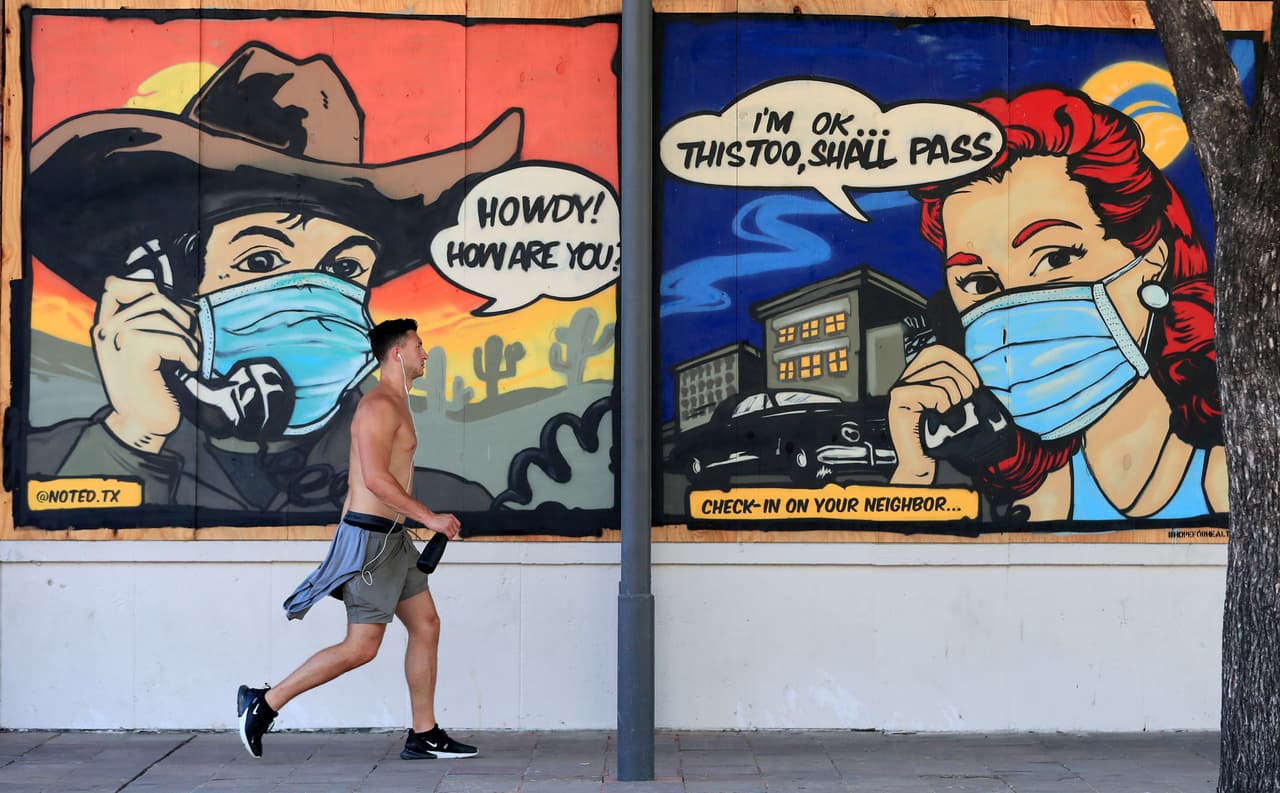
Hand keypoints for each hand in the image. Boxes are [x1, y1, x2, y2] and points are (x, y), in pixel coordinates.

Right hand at [93, 276, 198, 452]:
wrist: (142, 422)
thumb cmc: (152, 386)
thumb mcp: (148, 349)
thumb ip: (151, 322)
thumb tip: (182, 300)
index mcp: (106, 327)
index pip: (114, 285)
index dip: (144, 287)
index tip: (168, 312)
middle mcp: (106, 329)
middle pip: (152, 295)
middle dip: (180, 316)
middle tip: (190, 340)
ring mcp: (117, 338)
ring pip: (165, 316)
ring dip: (187, 338)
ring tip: (190, 357)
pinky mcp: (133, 351)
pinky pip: (174, 339)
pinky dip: (189, 354)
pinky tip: (189, 368)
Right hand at [423, 511, 460, 538]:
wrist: (428, 517)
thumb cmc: (434, 518)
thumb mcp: (444, 517)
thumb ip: (449, 521)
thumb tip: (451, 527)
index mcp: (451, 516)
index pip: (458, 524)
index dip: (456, 529)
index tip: (454, 531)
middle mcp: (451, 520)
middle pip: (456, 529)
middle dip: (453, 533)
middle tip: (450, 535)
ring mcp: (448, 524)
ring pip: (453, 533)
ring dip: (451, 536)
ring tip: (448, 537)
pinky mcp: (445, 528)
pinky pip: (450, 535)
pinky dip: (449, 537)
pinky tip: (447, 538)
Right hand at [888, 344, 980, 483]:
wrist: (918, 465)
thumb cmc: (936, 440)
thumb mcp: (950, 406)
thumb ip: (954, 385)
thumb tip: (965, 366)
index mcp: (916, 379)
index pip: (936, 351)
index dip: (959, 362)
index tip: (972, 385)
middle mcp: (904, 381)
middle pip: (939, 360)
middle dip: (961, 380)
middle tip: (963, 402)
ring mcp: (899, 390)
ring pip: (940, 376)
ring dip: (955, 396)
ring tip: (952, 414)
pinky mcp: (897, 403)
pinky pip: (933, 391)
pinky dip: (945, 404)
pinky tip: (941, 417)